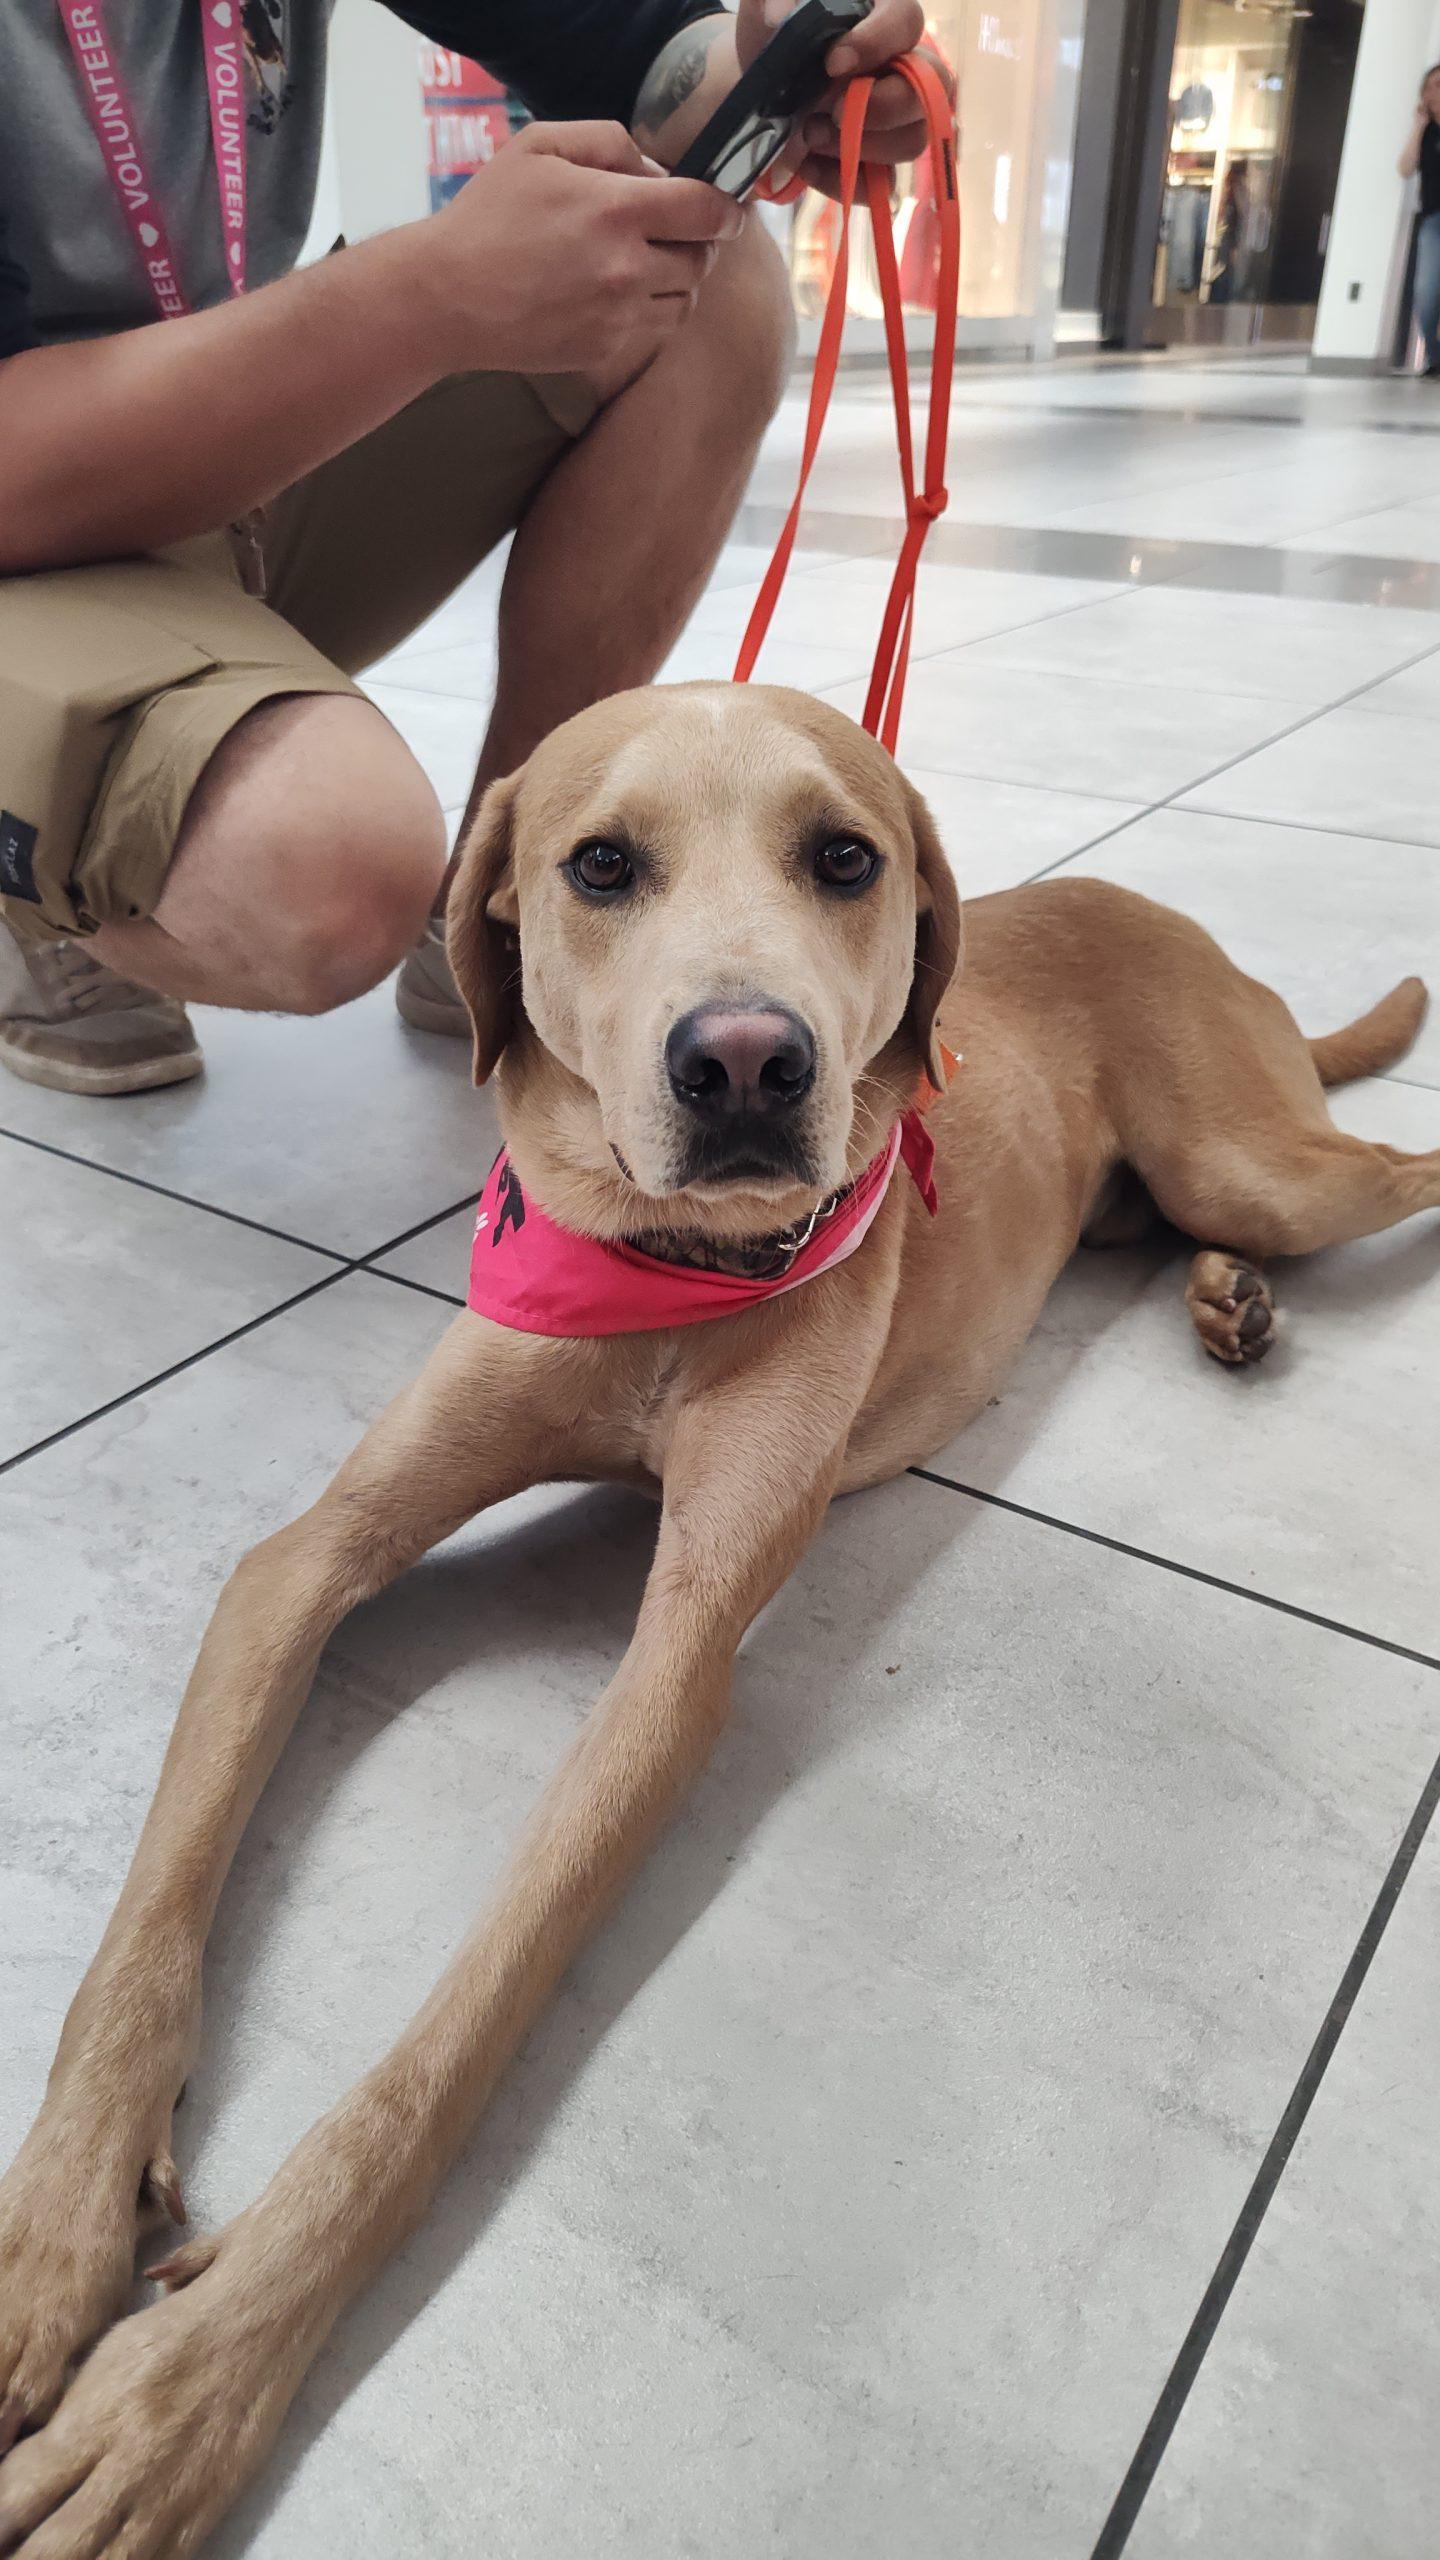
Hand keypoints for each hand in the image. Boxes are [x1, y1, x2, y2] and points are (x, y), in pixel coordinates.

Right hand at [422, 121, 742, 377]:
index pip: (708, 211)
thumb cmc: (489, 215)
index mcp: (616, 210)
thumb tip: (656, 167)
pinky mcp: (605, 350)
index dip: (728, 207)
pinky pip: (651, 329)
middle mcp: (627, 268)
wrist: (447, 297)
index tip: (728, 208)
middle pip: (702, 259)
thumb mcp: (541, 146)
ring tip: (640, 262)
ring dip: (675, 279)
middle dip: (696, 241)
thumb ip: (608, 140)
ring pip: (685, 300)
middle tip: (672, 231)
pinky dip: (645, 311)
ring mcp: (618, 316)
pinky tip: (611, 294)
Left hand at [736, 0, 955, 200]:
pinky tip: (807, 164)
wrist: (760, 83)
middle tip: (832, 112)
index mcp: (883, 15)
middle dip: (880, 109)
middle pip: (926, 91)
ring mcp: (896, 118)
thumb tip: (778, 15)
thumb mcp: (767, 8)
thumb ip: (774, 0)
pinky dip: (842, 180)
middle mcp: (903, 65)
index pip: (906, 20)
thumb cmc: (775, 36)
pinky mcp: (878, 160)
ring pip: (911, 141)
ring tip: (810, 133)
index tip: (832, 63)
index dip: (876, 43)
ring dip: (859, 147)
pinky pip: (881, 184)